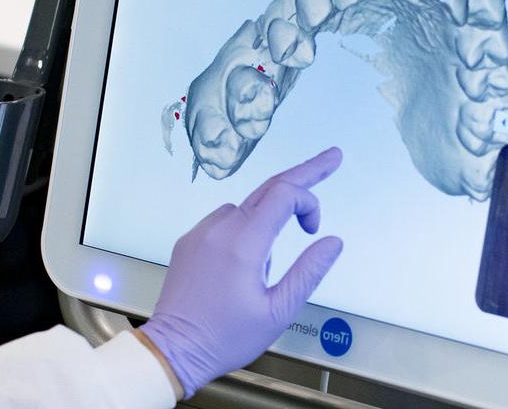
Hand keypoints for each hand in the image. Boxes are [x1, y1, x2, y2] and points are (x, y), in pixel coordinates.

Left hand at [138, 147, 345, 398]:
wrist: (174, 349)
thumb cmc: (225, 337)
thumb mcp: (278, 312)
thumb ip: (308, 272)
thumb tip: (333, 242)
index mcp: (244, 245)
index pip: (284, 195)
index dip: (309, 201)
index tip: (315, 227)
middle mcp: (219, 230)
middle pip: (268, 188)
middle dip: (303, 173)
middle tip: (331, 157)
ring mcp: (201, 232)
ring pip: (246, 207)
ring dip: (268, 218)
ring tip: (265, 268)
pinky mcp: (189, 241)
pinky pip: (225, 221)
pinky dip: (243, 229)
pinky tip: (242, 266)